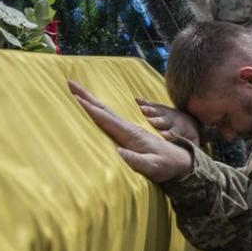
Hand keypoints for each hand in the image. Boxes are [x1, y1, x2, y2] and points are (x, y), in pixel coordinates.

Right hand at [69, 80, 193, 182]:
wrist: (181, 161)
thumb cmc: (166, 166)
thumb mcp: (153, 167)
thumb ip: (136, 160)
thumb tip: (117, 152)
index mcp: (131, 134)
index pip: (107, 119)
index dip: (90, 109)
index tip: (75, 99)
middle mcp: (129, 127)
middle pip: (104, 109)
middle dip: (86, 96)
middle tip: (70, 83)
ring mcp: (130, 128)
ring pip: (106, 111)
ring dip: (90, 100)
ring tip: (76, 91)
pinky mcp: (130, 132)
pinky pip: (110, 117)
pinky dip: (99, 109)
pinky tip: (94, 107)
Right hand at [136, 98, 200, 144]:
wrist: (192, 119)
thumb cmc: (189, 135)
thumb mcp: (193, 142)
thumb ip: (191, 148)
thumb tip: (189, 160)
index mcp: (180, 130)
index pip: (174, 133)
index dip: (170, 134)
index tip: (165, 135)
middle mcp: (172, 121)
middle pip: (164, 121)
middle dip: (158, 121)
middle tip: (151, 121)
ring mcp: (165, 113)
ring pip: (157, 111)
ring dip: (150, 110)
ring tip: (142, 109)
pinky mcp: (159, 108)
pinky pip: (151, 104)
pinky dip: (144, 102)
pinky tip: (137, 100)